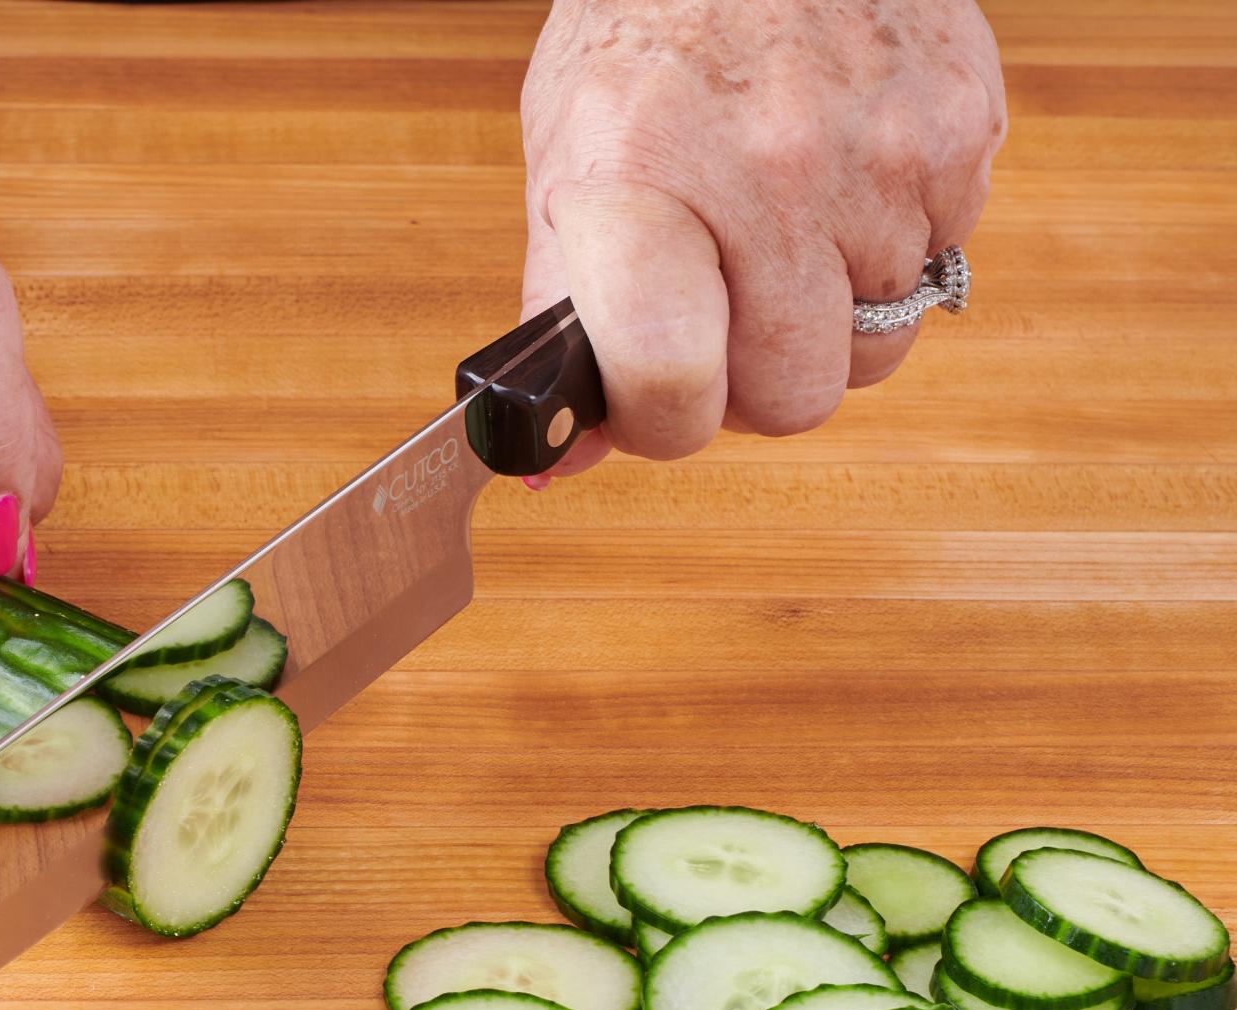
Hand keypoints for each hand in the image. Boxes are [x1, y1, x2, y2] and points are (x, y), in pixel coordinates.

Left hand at [519, 0, 1005, 477]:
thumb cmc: (645, 43)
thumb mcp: (565, 168)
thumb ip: (559, 322)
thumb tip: (547, 465)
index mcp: (643, 184)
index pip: (670, 380)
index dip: (664, 422)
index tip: (656, 398)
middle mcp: (769, 173)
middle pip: (793, 398)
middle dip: (754, 383)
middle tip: (725, 313)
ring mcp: (880, 158)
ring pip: (874, 352)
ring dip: (828, 323)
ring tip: (783, 235)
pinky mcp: (961, 135)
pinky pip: (936, 273)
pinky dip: (888, 253)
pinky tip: (839, 184)